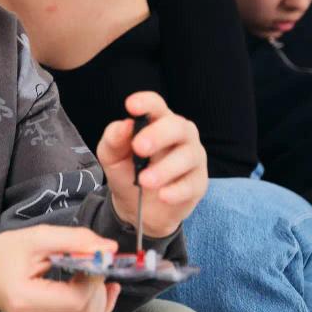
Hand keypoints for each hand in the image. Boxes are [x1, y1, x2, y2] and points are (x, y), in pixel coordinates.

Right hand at [0, 225, 121, 311]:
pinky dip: (95, 310)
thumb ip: (75, 240)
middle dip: (98, 288)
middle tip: (93, 265)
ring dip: (99, 300)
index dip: (93, 279)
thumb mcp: (38, 237)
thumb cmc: (6, 252)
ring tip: (92, 276)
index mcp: (25, 299)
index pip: (76, 300)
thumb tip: (110, 248)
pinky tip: (96, 291)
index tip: (95, 258)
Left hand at [97, 91, 207, 237]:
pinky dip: (176, 190)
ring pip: (187, 156)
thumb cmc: (127, 171)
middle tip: (138, 147)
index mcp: (157, 121)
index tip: (131, 106)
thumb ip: (113, 138)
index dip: (146, 103)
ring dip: (164, 169)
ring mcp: (193, 157)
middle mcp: (180, 134)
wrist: (139, 208)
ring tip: (144, 181)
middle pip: (176, 126)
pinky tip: (163, 196)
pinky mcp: (198, 182)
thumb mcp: (112, 156)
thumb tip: (124, 125)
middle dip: (158, 135)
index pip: (155, 105)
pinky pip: (192, 183)